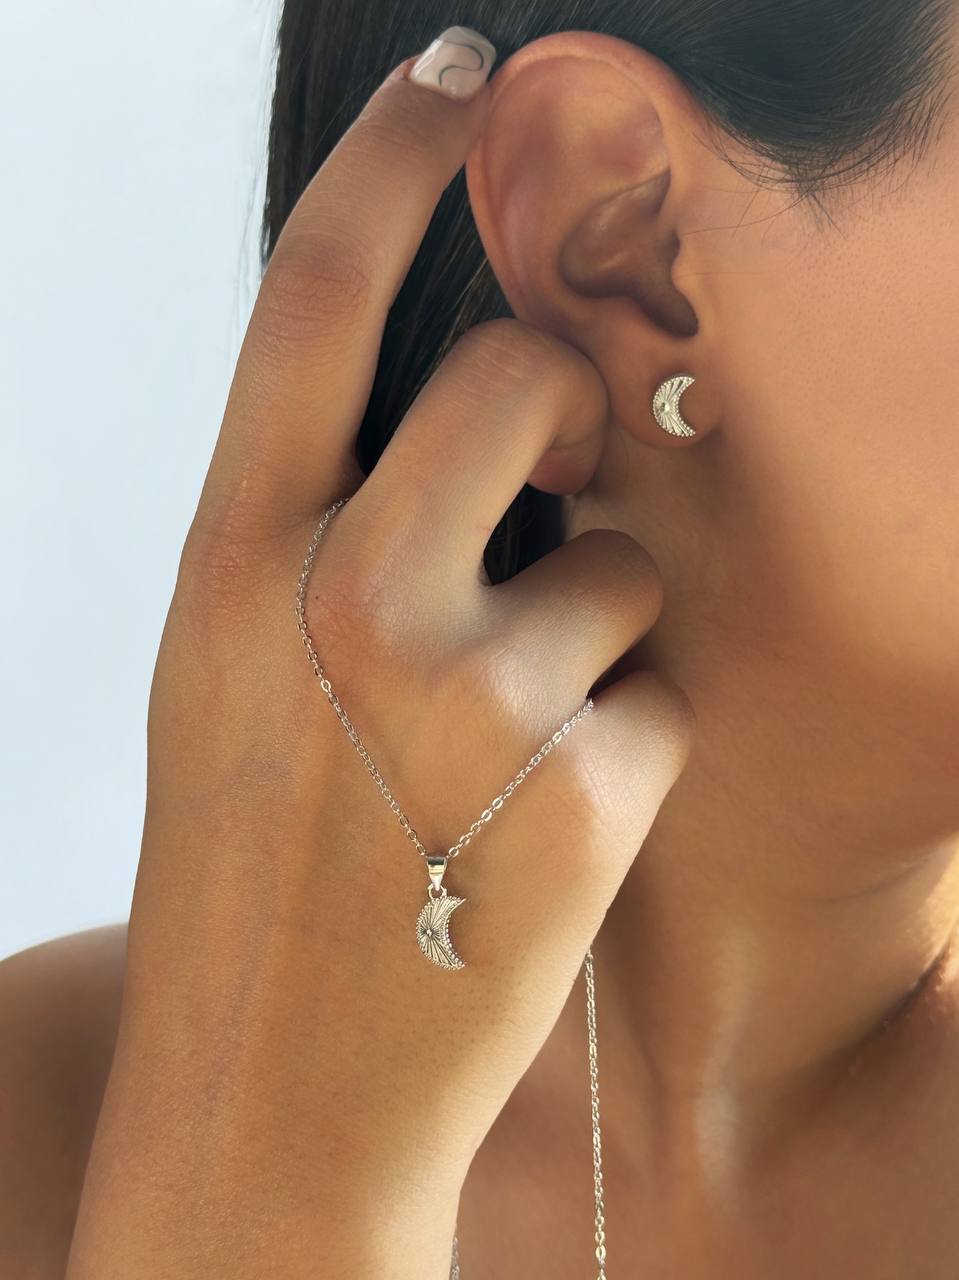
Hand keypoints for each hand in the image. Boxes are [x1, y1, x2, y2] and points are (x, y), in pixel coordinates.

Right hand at [67, 49, 694, 1279]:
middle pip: (517, 381)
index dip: (393, 165)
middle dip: (561, 404)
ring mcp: (469, 701)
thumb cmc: (251, 859)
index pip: (312, 298)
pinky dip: (623, 740)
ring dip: (589, 620)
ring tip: (506, 735)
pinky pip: (657, 692)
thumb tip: (449, 417)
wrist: (274, 1088)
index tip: (467, 80)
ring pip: (616, 557)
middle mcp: (343, 606)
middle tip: (553, 469)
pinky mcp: (584, 796)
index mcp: (231, 563)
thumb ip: (312, 533)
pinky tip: (541, 826)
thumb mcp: (227, 672)